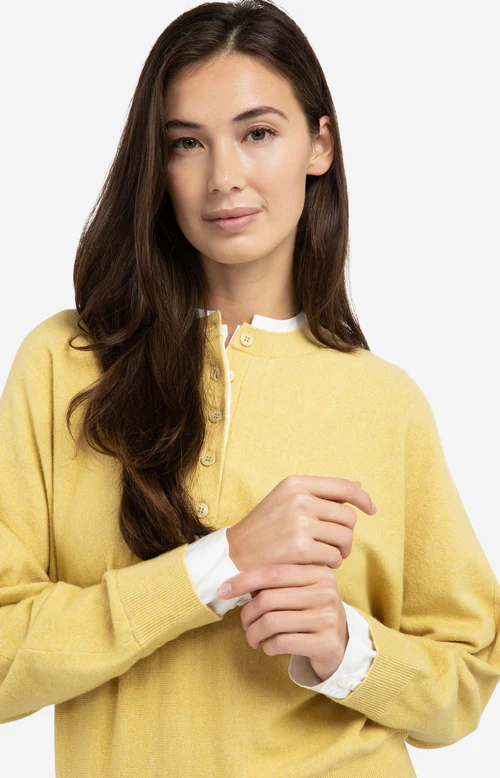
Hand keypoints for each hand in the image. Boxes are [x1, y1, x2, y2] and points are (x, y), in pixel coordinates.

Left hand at [217, 563, 348, 681]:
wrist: (340, 644)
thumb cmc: (310, 612)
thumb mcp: (300, 591)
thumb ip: (276, 583)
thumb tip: (233, 583)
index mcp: (319, 573)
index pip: (273, 573)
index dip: (244, 580)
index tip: (223, 590)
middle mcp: (326, 593)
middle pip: (268, 599)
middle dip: (248, 614)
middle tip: (245, 624)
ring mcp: (328, 618)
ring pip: (271, 622)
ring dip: (254, 633)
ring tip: (253, 638)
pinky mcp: (325, 643)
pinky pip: (282, 642)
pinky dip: (268, 646)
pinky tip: (269, 647)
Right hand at [226, 475, 375, 573]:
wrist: (237, 554)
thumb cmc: (266, 528)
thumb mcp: (287, 500)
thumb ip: (320, 494)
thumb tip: (358, 486)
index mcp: (296, 483)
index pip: (344, 486)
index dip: (363, 497)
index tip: (371, 509)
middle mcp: (299, 499)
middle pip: (348, 516)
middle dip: (347, 533)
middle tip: (337, 544)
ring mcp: (300, 523)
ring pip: (344, 538)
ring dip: (340, 550)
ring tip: (327, 555)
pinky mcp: (300, 548)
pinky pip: (334, 556)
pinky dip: (331, 563)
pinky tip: (318, 564)